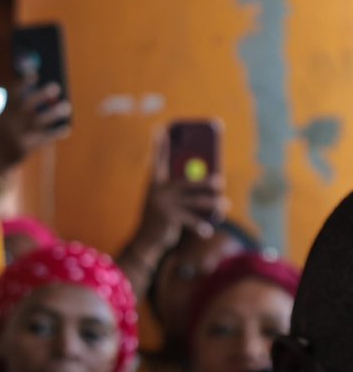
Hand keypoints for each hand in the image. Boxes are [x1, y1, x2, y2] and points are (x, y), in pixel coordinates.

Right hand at [0, 63, 71, 171]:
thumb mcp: (10, 118)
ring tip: (66, 107)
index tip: (36, 75)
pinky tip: (66, 128)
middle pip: (25, 106)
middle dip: (40, 95)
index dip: (23, 83)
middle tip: (56, 87)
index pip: (12, 94)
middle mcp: (9, 123)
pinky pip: (43, 138)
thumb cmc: (9, 133)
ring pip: (37, 122)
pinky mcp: (24, 148)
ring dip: (53, 113)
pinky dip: (55, 133)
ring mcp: (16, 135)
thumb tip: (47, 90)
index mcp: (4, 112)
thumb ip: (24, 104)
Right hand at [126, 130, 226, 262]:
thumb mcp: (164, 201)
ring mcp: (164, 205)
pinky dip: (201, 226)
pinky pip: (192, 220)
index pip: (157, 161)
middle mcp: (158, 191)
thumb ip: (178, 190)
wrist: (145, 241)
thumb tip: (207, 180)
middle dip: (207, 182)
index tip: (161, 130)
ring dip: (214, 204)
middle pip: (188, 182)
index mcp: (155, 184)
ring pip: (196, 201)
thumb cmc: (160, 218)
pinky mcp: (169, 218)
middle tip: (220, 181)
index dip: (159, 146)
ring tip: (224, 205)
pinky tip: (207, 230)